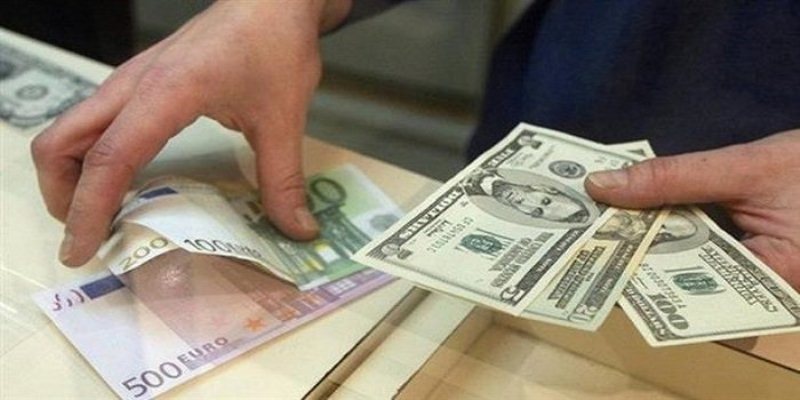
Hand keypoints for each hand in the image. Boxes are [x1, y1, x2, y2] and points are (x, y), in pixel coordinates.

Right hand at [31, 0, 352, 265]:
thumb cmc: (276, 46)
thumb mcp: (284, 118)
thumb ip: (283, 179)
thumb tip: (298, 230)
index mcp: (165, 94)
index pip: (108, 159)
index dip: (87, 209)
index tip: (81, 250)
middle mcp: (134, 85)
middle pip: (60, 142)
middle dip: (62, 196)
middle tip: (88, 238)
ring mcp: (131, 81)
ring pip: (70, 130)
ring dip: (71, 177)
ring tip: (100, 218)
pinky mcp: (140, 81)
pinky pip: (94, 123)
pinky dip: (92, 158)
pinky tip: (123, 184)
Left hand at [585, 129, 799, 290]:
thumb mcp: (747, 167)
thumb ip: (676, 178)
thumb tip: (602, 186)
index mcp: (773, 285)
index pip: (684, 288)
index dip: (633, 270)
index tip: (587, 252)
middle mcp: (762, 297)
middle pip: (681, 280)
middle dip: (636, 254)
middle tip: (584, 234)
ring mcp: (756, 284)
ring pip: (688, 267)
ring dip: (652, 243)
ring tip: (601, 225)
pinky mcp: (750, 267)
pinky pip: (702, 255)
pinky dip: (675, 236)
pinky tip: (639, 219)